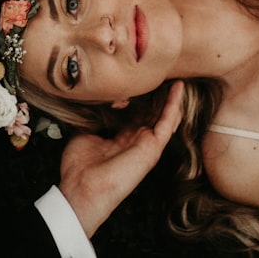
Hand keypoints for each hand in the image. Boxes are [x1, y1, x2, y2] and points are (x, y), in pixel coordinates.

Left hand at [57, 80, 184, 237]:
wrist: (82, 187)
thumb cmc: (80, 167)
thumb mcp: (84, 132)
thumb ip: (94, 116)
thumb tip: (95, 98)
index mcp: (121, 137)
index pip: (135, 111)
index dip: (134, 93)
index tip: (133, 75)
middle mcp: (136, 139)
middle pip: (152, 111)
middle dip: (157, 92)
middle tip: (160, 70)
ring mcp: (146, 143)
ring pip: (164, 115)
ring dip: (170, 96)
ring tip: (176, 76)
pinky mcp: (152, 147)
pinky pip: (168, 121)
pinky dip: (174, 104)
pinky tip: (178, 88)